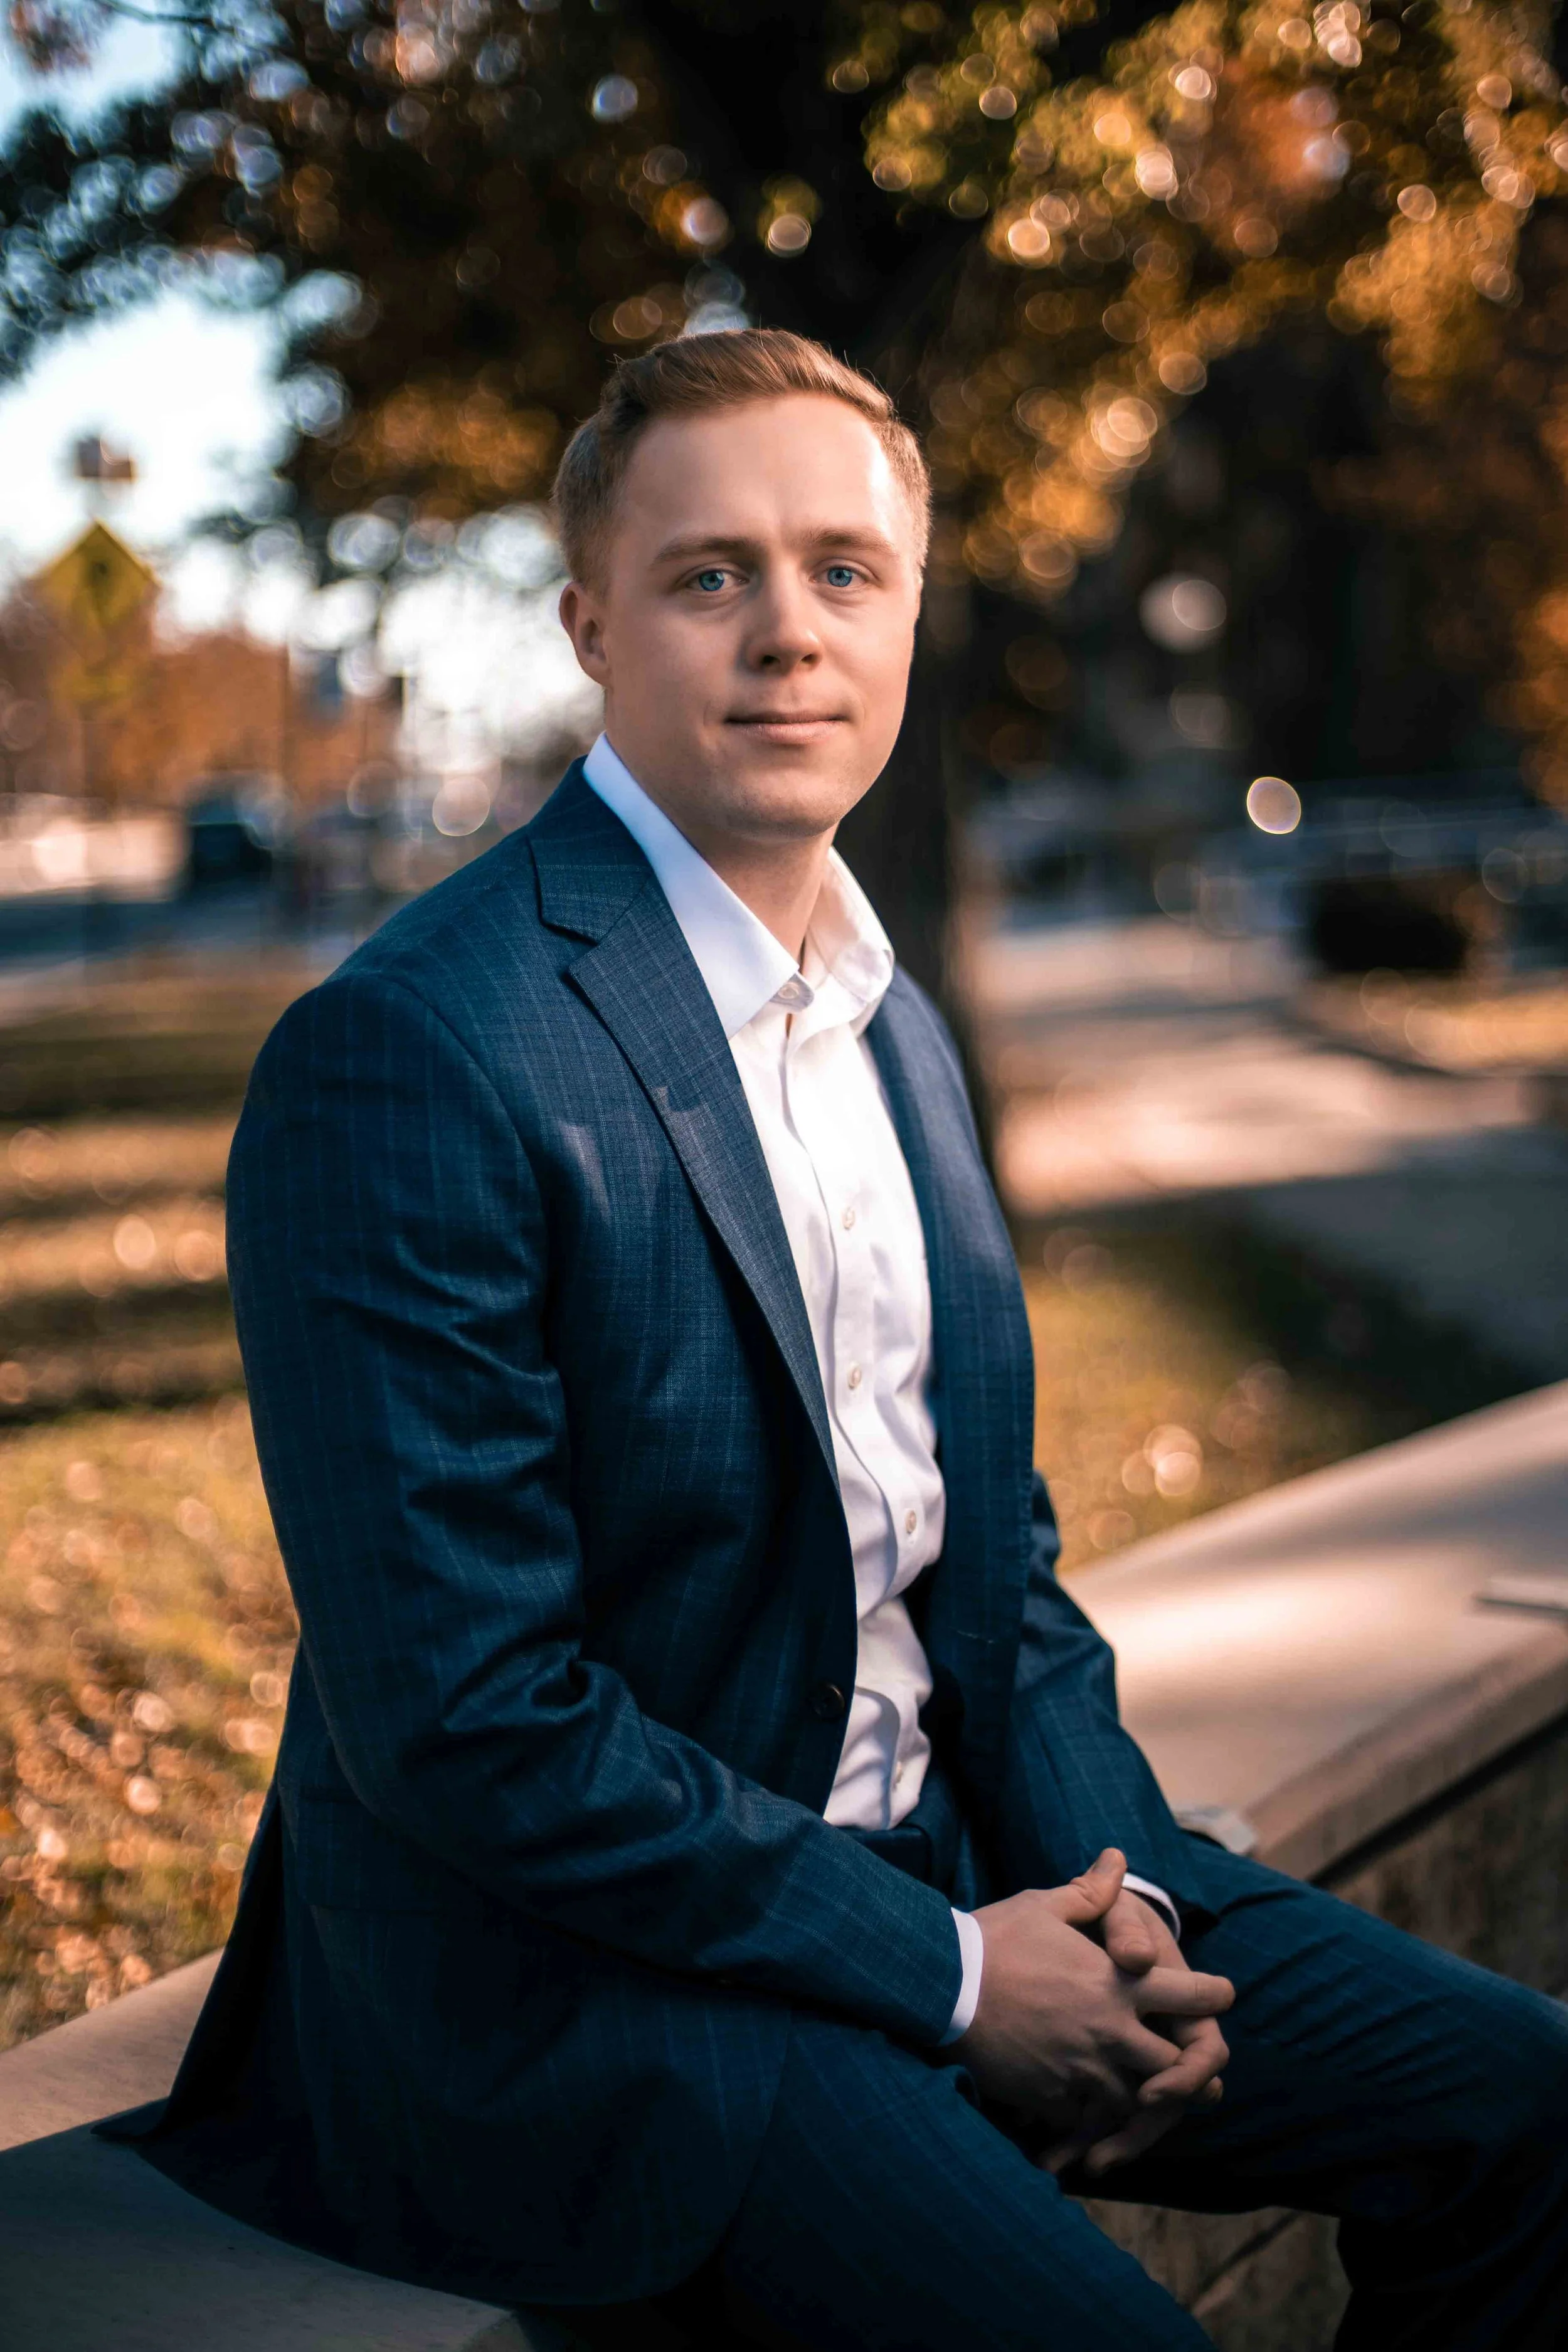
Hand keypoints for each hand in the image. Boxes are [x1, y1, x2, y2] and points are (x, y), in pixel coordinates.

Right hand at [953, 1851, 1233, 2155]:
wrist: (944, 1988)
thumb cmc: (996, 1939)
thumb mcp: (1045, 1905)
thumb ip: (1091, 1892)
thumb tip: (1118, 1860)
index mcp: (1118, 1981)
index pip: (1193, 1993)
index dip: (1215, 1994)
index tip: (1223, 1995)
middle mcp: (1112, 2029)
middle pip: (1177, 2062)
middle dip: (1188, 2064)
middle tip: (1194, 2066)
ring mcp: (1085, 2068)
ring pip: (1139, 2099)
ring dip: (1143, 2095)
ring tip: (1145, 2094)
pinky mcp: (1055, 2097)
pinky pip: (1091, 2119)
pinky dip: (1097, 2117)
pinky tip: (1091, 2109)